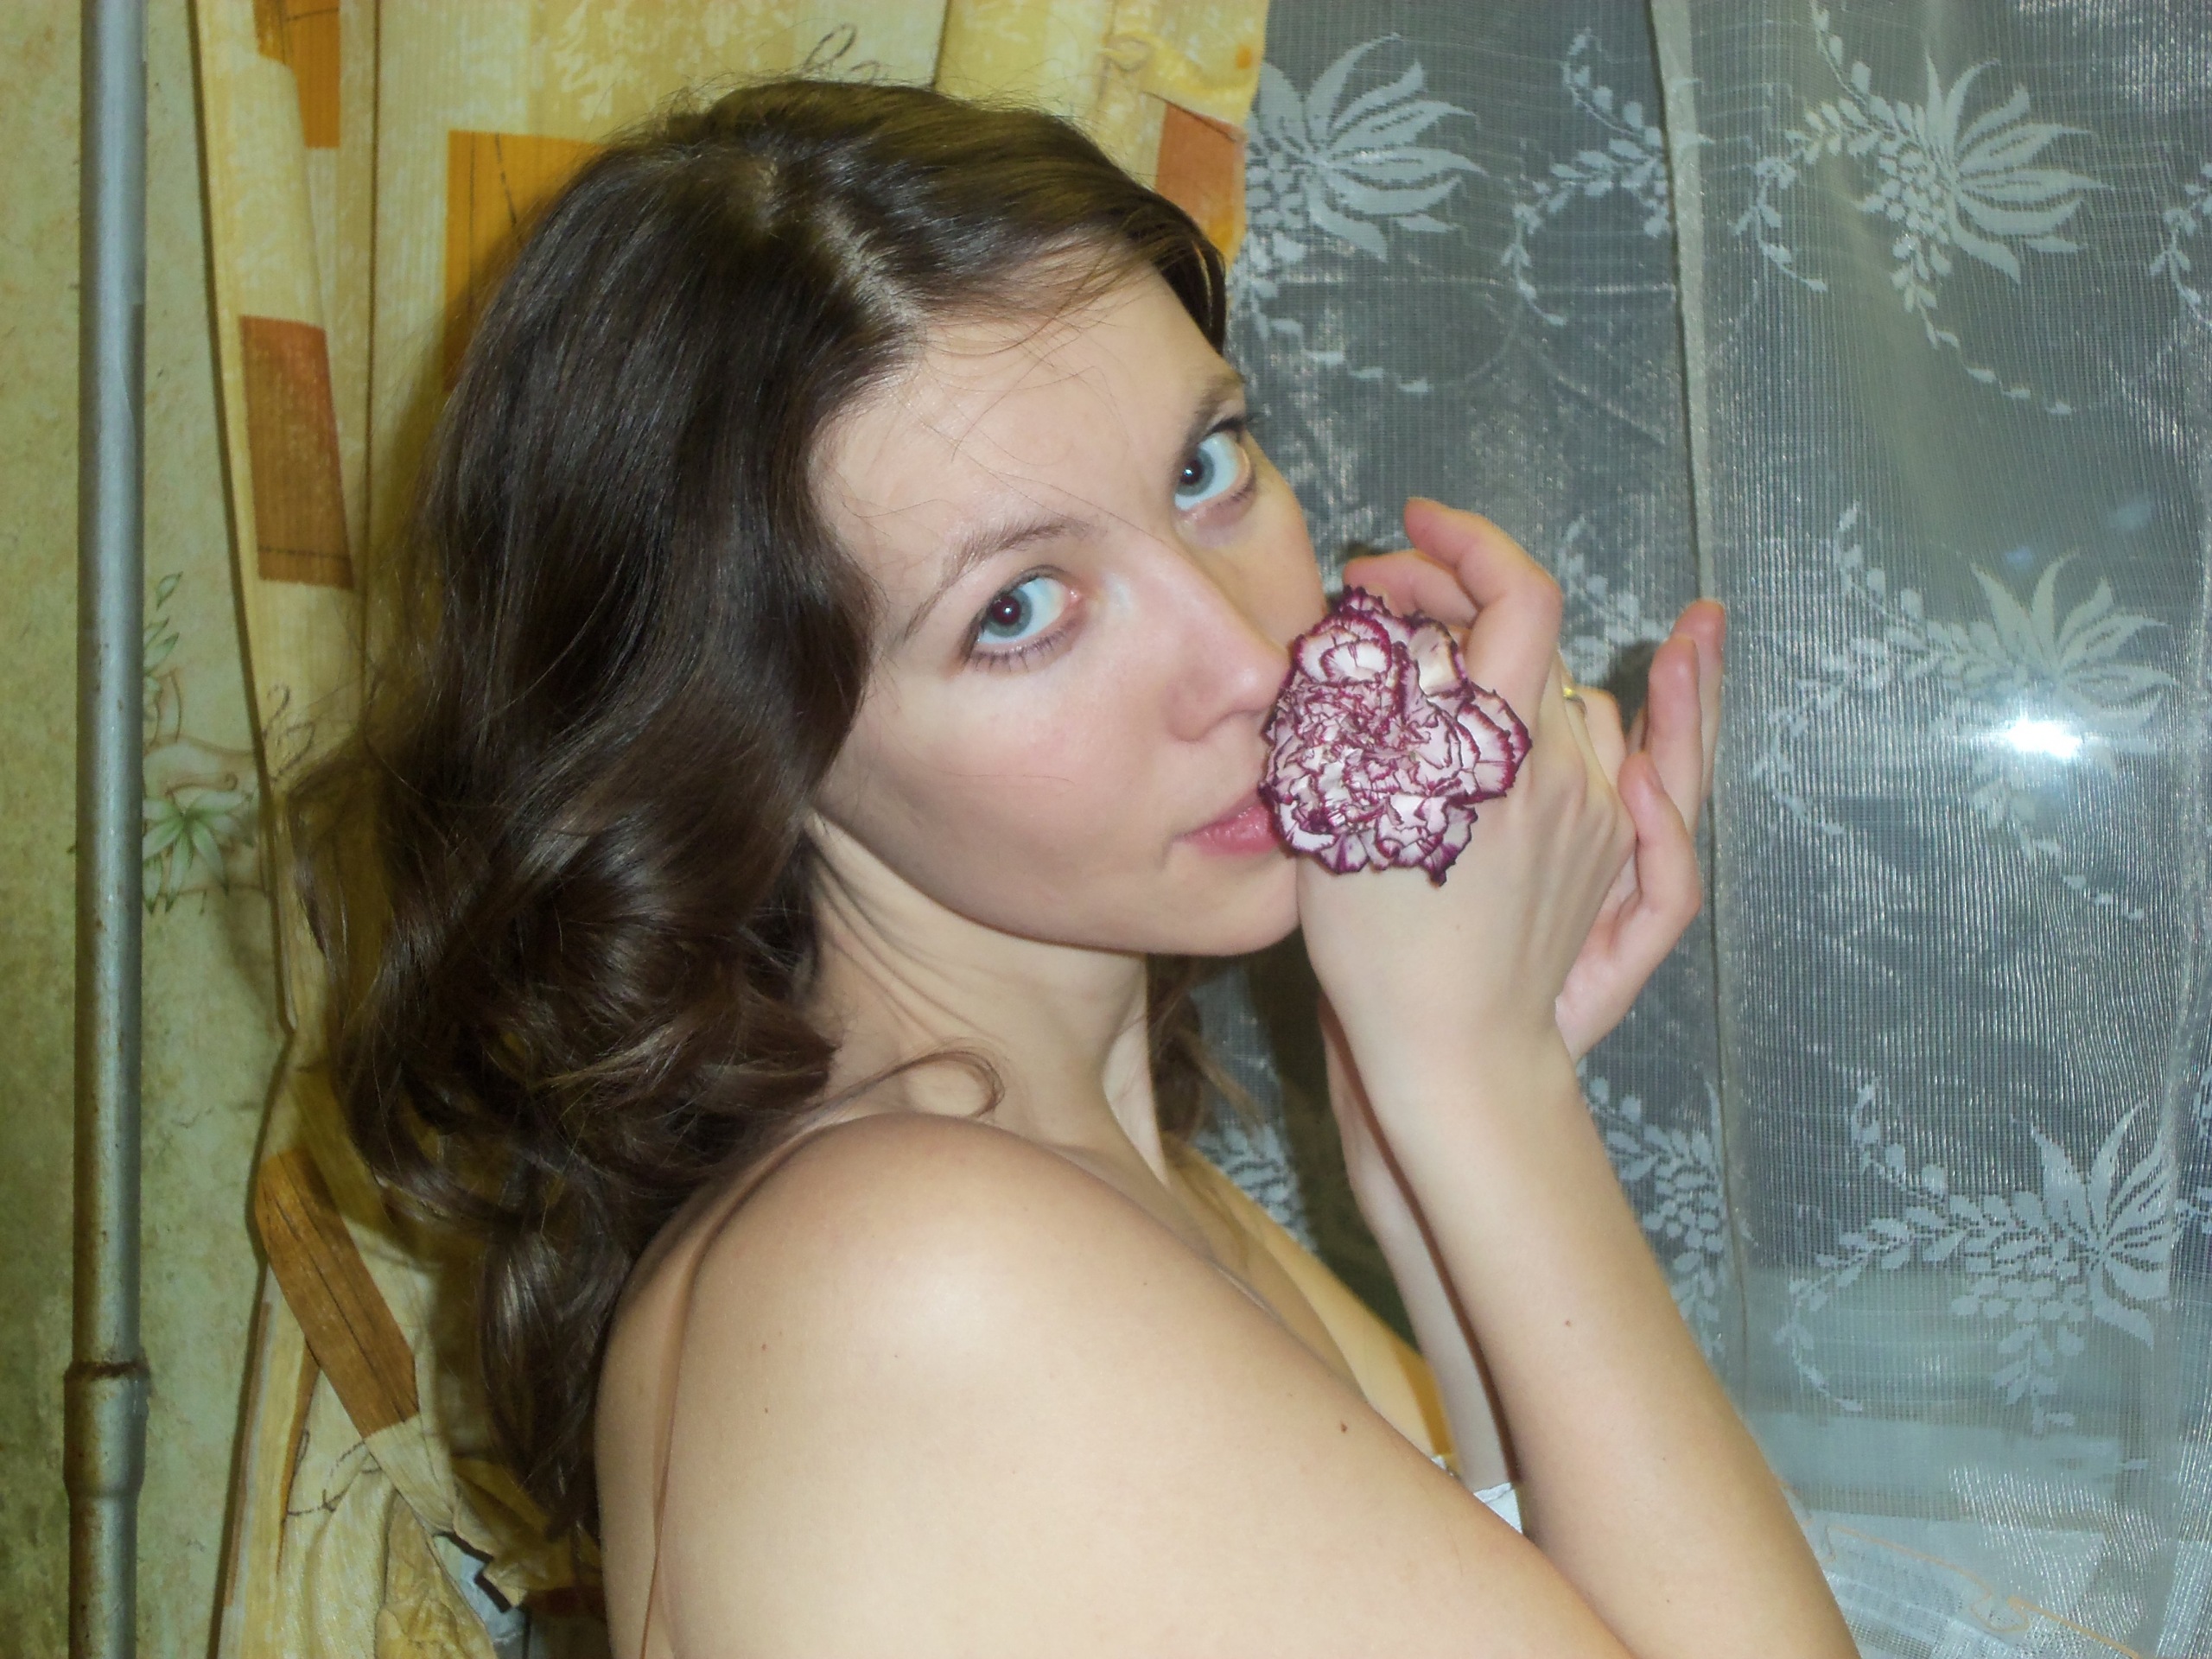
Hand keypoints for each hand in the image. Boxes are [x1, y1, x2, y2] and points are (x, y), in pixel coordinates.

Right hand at [1339, 533, 1723, 1061]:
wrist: (1450, 1053)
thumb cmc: (1376, 951)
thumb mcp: (1344, 814)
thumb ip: (1373, 704)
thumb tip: (1388, 625)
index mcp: (1496, 752)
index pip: (1517, 598)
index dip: (1469, 543)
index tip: (1415, 530)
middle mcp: (1568, 769)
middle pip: (1534, 640)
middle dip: (1461, 605)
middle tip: (1387, 609)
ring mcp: (1605, 811)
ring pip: (1576, 692)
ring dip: (1519, 662)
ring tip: (1448, 661)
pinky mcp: (1618, 849)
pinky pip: (1623, 752)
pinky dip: (1616, 708)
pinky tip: (1665, 667)